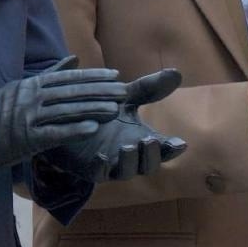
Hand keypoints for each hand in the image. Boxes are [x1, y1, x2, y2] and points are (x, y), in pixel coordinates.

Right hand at [0, 57, 125, 171]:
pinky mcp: (28, 138)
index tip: (116, 75)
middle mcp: (31, 97)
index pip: (68, 77)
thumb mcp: (21, 86)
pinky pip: (56, 133)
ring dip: (94, 110)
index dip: (94, 76)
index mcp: (32, 84)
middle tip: (124, 91)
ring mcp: (30, 117)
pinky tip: (94, 128)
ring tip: (116, 110)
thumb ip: (50, 73)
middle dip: (101, 91)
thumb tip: (74, 58)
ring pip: (68, 111)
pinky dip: (75, 129)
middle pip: (72, 92)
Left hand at [45, 69, 187, 181]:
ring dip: (130, 160)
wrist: (67, 119)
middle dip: (152, 155)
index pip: (164, 150)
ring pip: (126, 172)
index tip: (180, 142)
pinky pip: (98, 174)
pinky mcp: (90, 169)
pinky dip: (101, 166)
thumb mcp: (125, 98)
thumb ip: (148, 89)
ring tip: (128, 146)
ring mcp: (111, 165)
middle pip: (148, 165)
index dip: (172, 148)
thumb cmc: (102, 111)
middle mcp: (130, 156)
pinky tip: (102, 155)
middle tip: (150, 140)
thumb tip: (176, 73)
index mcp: (142, 141)